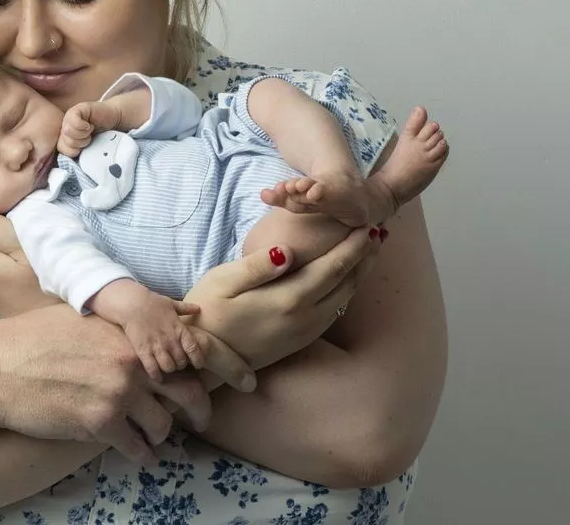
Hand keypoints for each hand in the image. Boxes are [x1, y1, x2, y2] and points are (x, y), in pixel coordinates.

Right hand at [0, 304, 253, 464]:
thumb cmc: (32, 338)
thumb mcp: (82, 317)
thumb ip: (124, 322)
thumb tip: (166, 315)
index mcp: (128, 333)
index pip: (181, 353)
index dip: (194, 372)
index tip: (198, 382)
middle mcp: (131, 362)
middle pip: (187, 393)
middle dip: (197, 411)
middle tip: (198, 420)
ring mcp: (118, 394)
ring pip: (162, 425)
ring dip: (160, 435)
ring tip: (155, 438)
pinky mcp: (101, 424)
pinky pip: (138, 449)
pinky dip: (142, 456)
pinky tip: (140, 455)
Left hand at [58, 101, 123, 157]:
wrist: (113, 118)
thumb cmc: (101, 134)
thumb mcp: (87, 147)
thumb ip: (76, 152)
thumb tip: (69, 162)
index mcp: (64, 137)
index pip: (61, 149)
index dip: (74, 151)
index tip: (84, 146)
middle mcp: (64, 126)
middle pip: (65, 141)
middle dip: (80, 143)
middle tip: (89, 137)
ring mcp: (68, 117)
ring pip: (68, 131)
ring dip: (83, 134)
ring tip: (90, 130)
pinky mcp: (76, 109)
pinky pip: (74, 121)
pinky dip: (84, 126)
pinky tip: (90, 125)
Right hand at [88, 279, 203, 378]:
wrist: (131, 303)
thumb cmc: (151, 301)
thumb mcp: (170, 303)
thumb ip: (185, 308)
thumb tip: (198, 308)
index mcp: (179, 329)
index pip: (194, 349)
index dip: (198, 359)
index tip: (197, 364)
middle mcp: (170, 340)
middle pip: (181, 361)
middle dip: (180, 365)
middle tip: (177, 364)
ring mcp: (157, 346)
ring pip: (168, 367)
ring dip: (169, 369)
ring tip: (166, 367)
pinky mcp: (143, 351)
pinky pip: (152, 369)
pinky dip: (156, 375)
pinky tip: (156, 376)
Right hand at [183, 228, 381, 369]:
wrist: (203, 358)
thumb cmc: (207, 311)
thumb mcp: (223, 281)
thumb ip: (258, 266)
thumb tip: (290, 250)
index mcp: (288, 300)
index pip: (332, 268)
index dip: (353, 246)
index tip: (367, 225)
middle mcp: (304, 319)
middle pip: (346, 284)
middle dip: (365, 257)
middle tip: (379, 233)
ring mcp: (305, 332)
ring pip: (344, 300)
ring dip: (360, 274)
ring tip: (370, 253)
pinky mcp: (300, 340)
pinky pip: (334, 312)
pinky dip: (347, 291)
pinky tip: (345, 281)